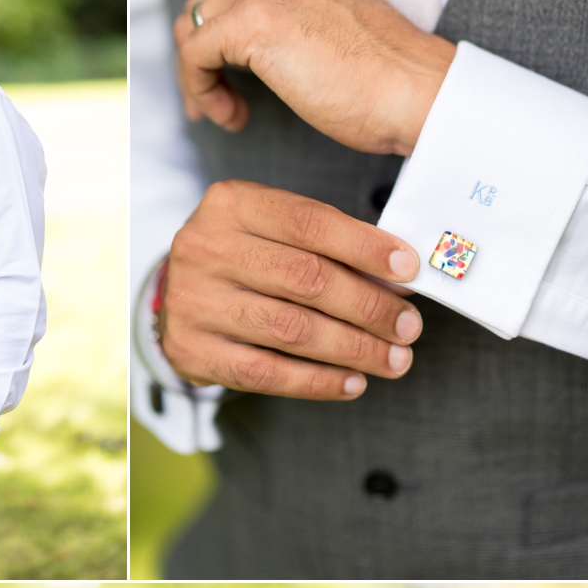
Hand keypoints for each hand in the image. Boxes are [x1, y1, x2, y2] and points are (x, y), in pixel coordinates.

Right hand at [160, 179, 421, 399]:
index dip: (365, 248)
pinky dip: (318, 382)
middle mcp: (206, 248)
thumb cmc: (244, 259)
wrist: (179, 298)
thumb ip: (325, 243)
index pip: (310, 223)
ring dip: (353, 349)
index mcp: (231, 204)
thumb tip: (397, 277)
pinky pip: (267, 373)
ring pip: (291, 330)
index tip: (408, 272)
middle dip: (368, 307)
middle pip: (305, 280)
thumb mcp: (272, 229)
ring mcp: (194, 302)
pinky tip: (353, 383)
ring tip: (392, 360)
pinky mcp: (192, 351)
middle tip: (408, 327)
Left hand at [174, 0, 455, 158]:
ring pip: (190, 30)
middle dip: (200, 59)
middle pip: (202, 6)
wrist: (411, 88)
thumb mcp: (325, 26)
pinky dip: (201, 92)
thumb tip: (245, 46)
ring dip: (200, 80)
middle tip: (216, 105)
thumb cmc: (381, 74)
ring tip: (231, 114)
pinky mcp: (251, 21)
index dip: (217, 39)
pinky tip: (233, 117)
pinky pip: (193, 55)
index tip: (228, 82)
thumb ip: (288, 18)